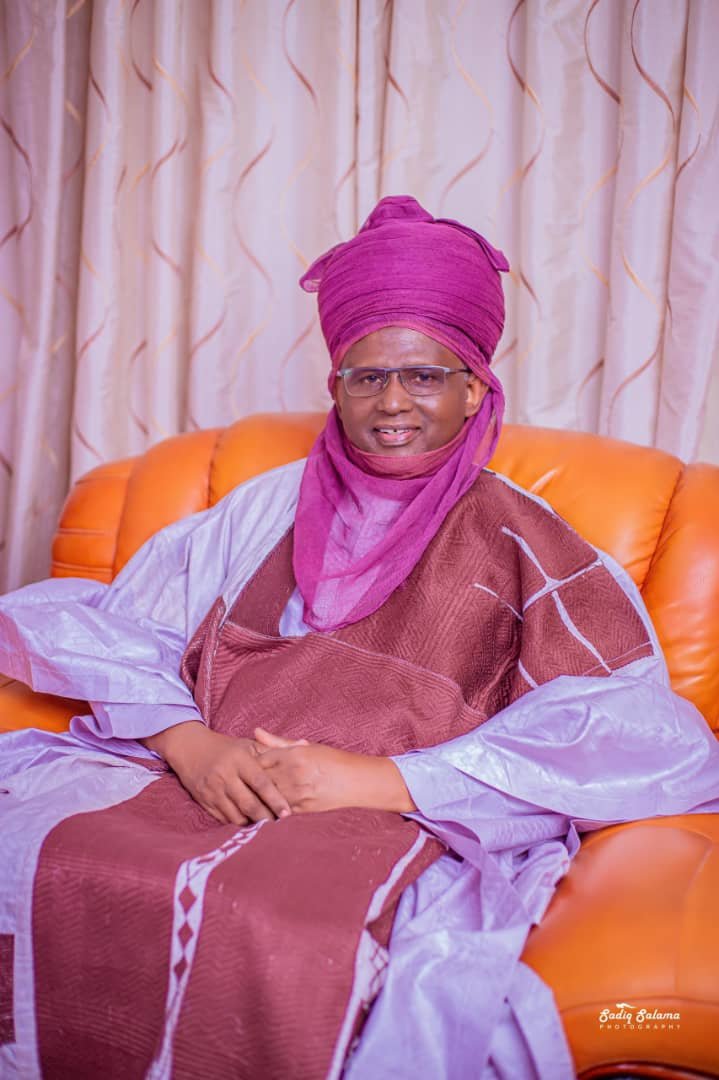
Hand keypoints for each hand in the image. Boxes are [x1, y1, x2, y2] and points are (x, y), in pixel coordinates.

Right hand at [143, 721, 291, 825]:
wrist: (190, 748)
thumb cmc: (227, 748)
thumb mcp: (249, 744)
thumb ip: (276, 748)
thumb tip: (306, 743)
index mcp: (239, 760)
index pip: (260, 782)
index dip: (275, 798)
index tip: (287, 812)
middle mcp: (225, 775)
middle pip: (249, 803)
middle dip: (266, 817)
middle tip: (281, 827)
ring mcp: (213, 790)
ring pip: (236, 814)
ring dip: (252, 824)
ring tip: (267, 830)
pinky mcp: (204, 800)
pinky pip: (223, 818)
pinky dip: (237, 824)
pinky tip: (249, 827)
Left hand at [254, 727, 415, 813]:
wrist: (355, 781)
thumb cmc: (330, 760)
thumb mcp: (305, 746)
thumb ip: (277, 741)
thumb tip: (255, 731)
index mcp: (294, 754)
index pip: (259, 759)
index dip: (248, 763)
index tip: (239, 765)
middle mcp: (294, 773)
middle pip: (259, 779)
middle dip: (246, 782)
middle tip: (232, 783)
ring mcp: (297, 792)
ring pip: (265, 797)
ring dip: (254, 797)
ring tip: (240, 797)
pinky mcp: (301, 808)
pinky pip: (276, 810)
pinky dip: (267, 808)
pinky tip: (259, 807)